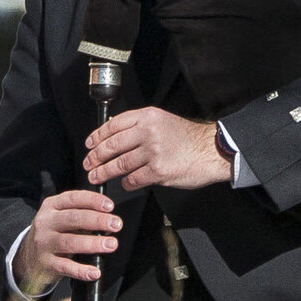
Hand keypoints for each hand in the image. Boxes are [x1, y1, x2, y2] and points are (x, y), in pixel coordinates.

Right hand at [15, 189, 122, 292]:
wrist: (29, 257)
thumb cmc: (53, 234)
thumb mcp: (61, 219)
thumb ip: (82, 216)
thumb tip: (108, 221)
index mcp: (51, 206)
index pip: (73, 199)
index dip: (93, 201)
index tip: (110, 206)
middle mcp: (46, 222)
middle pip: (73, 218)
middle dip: (97, 220)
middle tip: (116, 225)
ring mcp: (44, 243)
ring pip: (70, 242)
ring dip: (93, 243)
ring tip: (111, 244)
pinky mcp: (46, 263)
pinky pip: (66, 267)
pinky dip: (81, 270)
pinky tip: (94, 272)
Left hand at [84, 107, 230, 193]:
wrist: (212, 149)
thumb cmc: (189, 138)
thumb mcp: (163, 121)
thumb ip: (141, 126)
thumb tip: (115, 136)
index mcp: (147, 117)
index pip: (113, 125)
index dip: (97, 136)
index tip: (90, 145)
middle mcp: (148, 132)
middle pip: (112, 145)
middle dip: (96, 157)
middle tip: (88, 163)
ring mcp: (153, 152)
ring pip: (119, 164)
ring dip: (105, 172)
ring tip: (97, 176)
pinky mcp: (158, 171)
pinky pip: (134, 179)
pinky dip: (126, 183)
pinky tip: (125, 184)